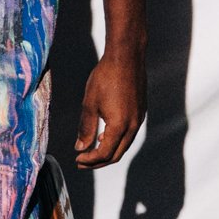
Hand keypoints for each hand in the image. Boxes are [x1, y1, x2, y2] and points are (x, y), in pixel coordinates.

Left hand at [74, 45, 146, 168]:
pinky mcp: (141, 111)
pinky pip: (130, 133)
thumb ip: (86, 128)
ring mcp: (139, 119)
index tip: (77, 159)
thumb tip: (80, 147)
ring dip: (109, 151)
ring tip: (92, 149)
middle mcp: (133, 125)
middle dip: (99, 161)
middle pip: (117, 154)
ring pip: (125, 145)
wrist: (126, 57)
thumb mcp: (90, 104)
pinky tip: (105, 134)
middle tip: (83, 161)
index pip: (105, 153)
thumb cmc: (106, 78)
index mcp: (120, 126)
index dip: (90, 160)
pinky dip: (117, 140)